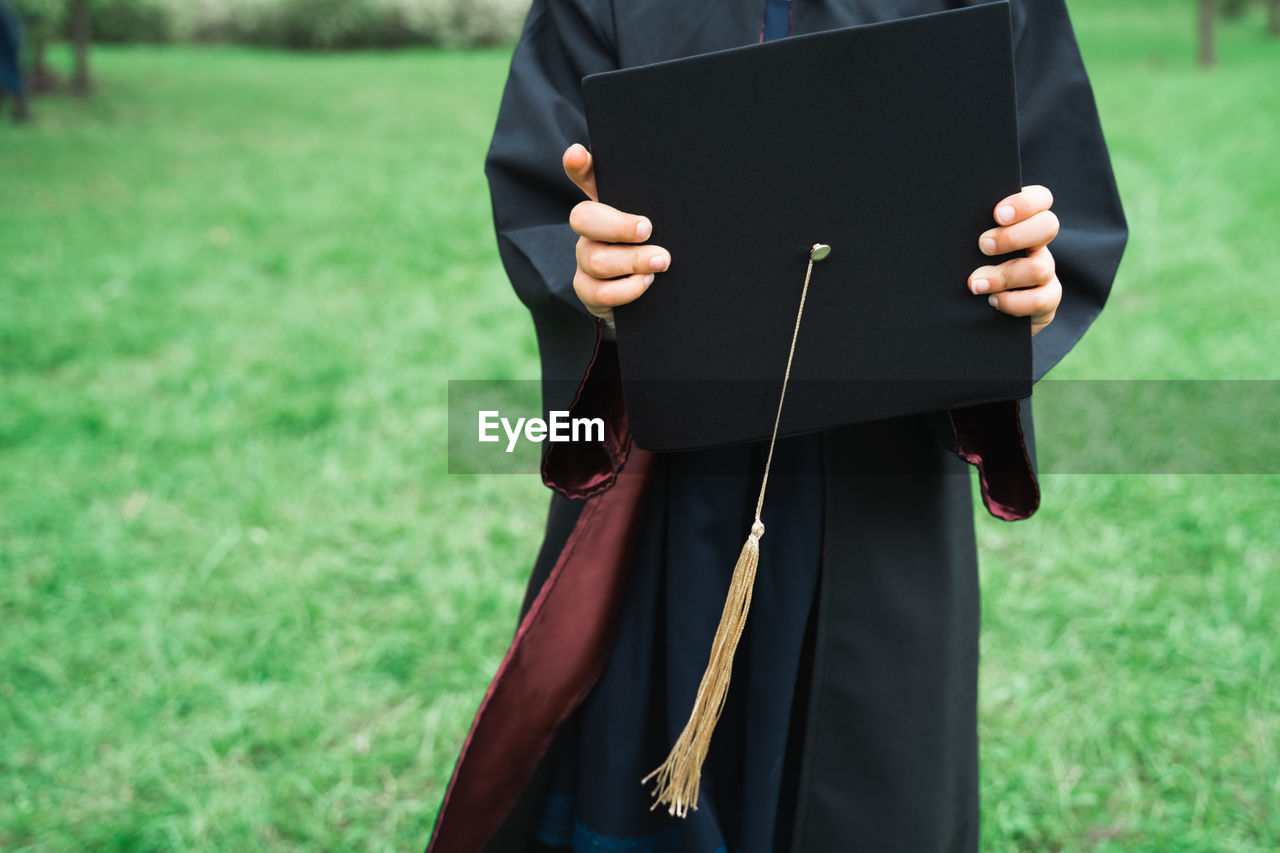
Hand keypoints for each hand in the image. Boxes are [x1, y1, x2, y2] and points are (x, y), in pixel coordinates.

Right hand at [563, 143, 669, 321]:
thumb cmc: (658, 245)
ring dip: (634, 261)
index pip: (585, 177)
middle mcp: (589, 228)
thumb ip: (664, 202)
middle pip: (584, 218)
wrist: (651, 291)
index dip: (577, 166)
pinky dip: (628, 289)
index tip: (577, 154)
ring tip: (662, 261)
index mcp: (607, 203)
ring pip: (597, 259)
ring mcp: (585, 258)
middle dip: (618, 225)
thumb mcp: (662, 221)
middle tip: (647, 228)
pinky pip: (600, 291)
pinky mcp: (587, 289)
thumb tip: (687, 179)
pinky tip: (647, 282)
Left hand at [968, 185, 1061, 335]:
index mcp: (1022, 221)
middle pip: (1048, 226)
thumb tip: (950, 220)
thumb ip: (968, 230)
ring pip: (1040, 267)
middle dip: (1012, 237)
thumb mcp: (966, 245)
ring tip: (975, 283)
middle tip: (983, 245)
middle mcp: (1039, 243)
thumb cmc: (963, 266)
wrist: (971, 311)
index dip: (1024, 203)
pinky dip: (1013, 302)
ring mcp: (1046, 270)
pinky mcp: (1047, 298)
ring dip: (1003, 276)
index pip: (1041, 199)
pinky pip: (1041, 300)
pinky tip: (992, 301)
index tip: (997, 214)